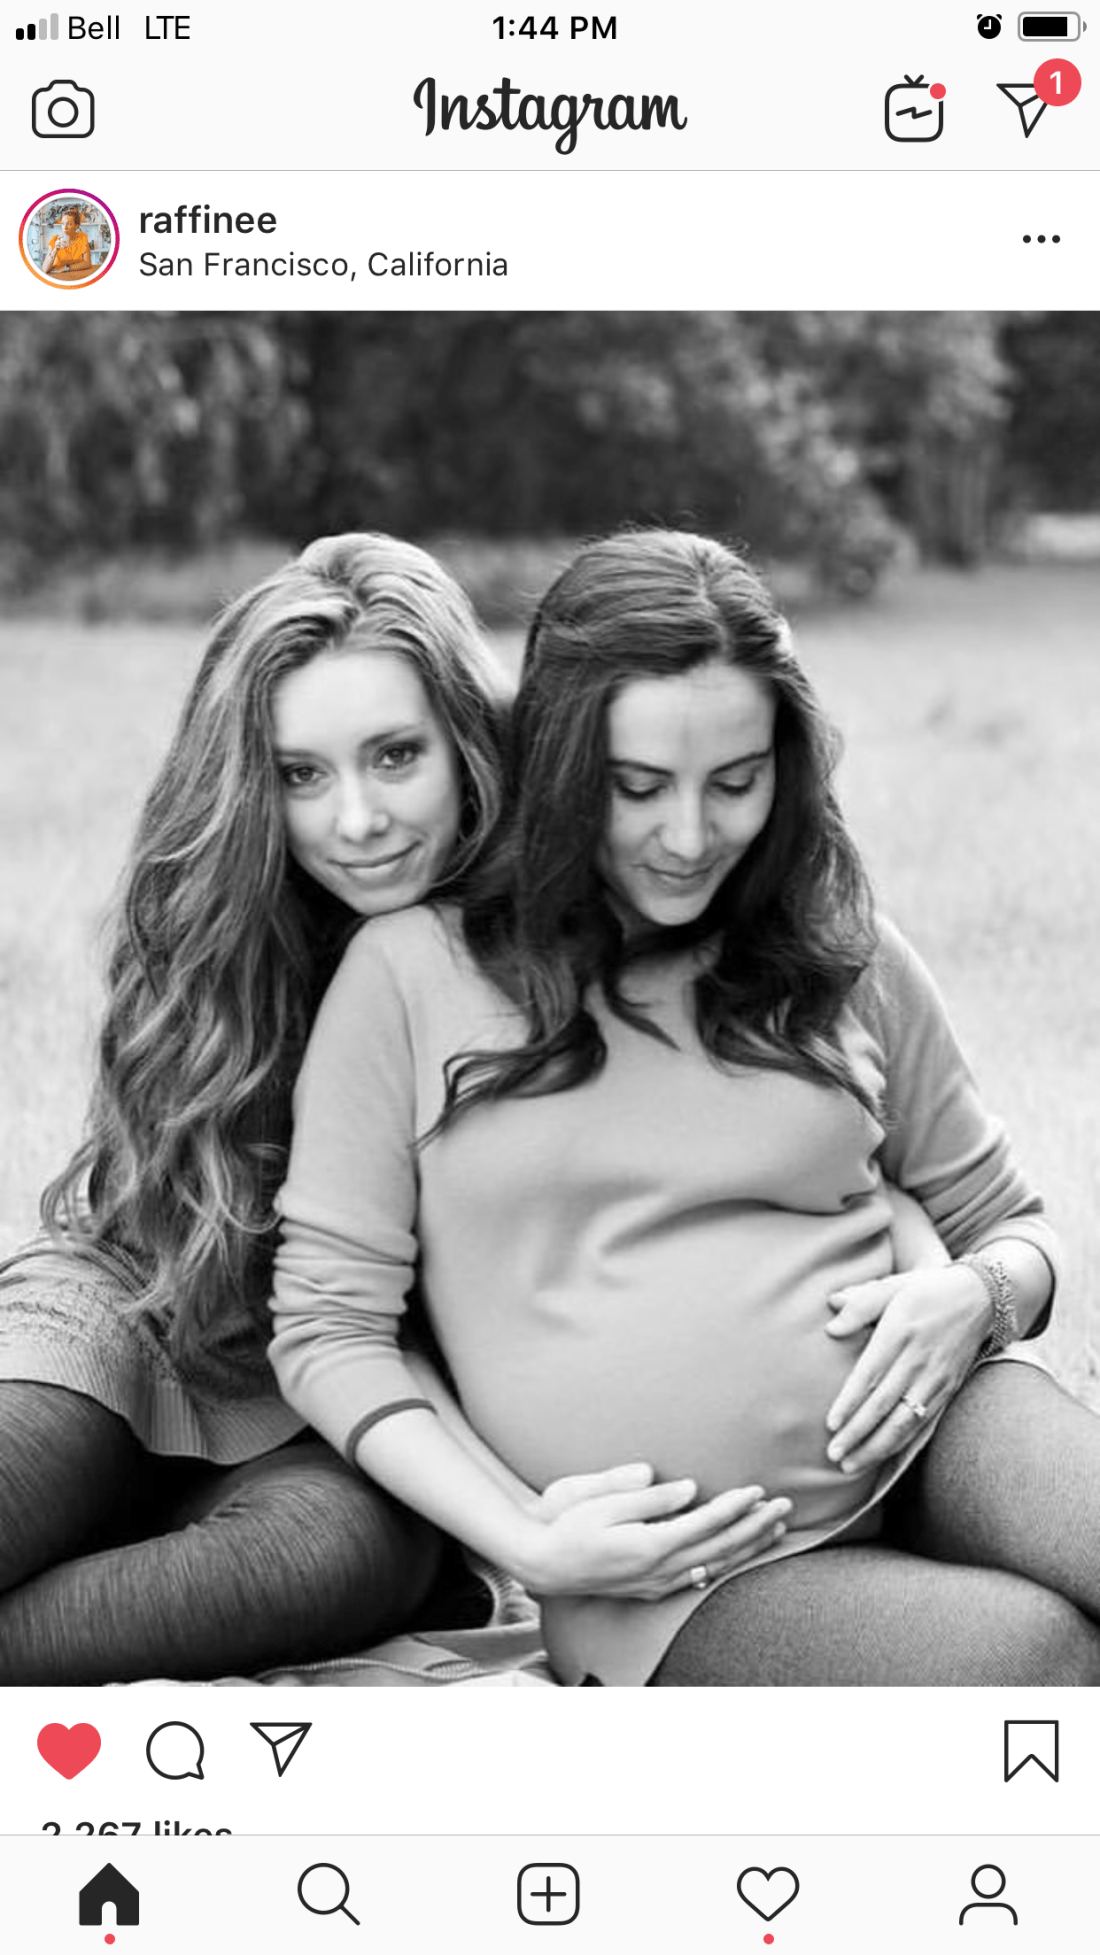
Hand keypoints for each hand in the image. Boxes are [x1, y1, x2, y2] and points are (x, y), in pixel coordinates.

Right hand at [519, 1464, 791, 1601]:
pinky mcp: (652, 1588)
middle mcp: (659, 1570)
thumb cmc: (567, 1525)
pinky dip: (726, 1563)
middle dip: (756, 1526)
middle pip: (720, 1548)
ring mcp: (657, 1583)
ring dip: (748, 1547)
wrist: (542, 1564)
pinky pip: (700, 1577)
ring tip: (775, 1528)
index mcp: (649, 1545)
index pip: (705, 1523)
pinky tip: (738, 1554)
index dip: (735, 1507)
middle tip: (785, 1506)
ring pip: (715, 1566)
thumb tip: (688, 1488)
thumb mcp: (600, 1502)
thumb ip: (645, 1496)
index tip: (759, 1489)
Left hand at [823, 1264, 991, 1474]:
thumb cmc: (927, 1290)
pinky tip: (881, 1457)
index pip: (870, 1375)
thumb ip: (861, 1303)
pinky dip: (902, 1443)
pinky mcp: (948, 1389)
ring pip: (904, 1421)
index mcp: (900, 1332)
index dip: (850, 1402)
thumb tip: (831, 1323)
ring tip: (850, 1465)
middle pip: (884, 1405)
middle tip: (833, 1455)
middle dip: (857, 1434)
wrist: (981, 1297)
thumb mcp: (893, 1285)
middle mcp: (918, 1359)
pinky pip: (923, 1423)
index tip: (830, 1424)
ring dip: (876, 1447)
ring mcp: (936, 1378)